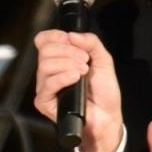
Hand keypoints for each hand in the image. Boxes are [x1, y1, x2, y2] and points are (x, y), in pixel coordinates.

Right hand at [33, 30, 122, 151]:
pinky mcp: (44, 102)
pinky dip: (63, 78)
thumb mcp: (103, 60)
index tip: (72, 41)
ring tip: (84, 72)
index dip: (56, 36)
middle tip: (85, 62)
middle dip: (68, 52)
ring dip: (68, 65)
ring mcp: (45, 87)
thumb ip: (91, 43)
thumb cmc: (103, 92)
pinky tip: (75, 79)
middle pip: (45, 50)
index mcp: (59, 59)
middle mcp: (49, 72)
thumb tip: (72, 35)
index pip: (43, 40)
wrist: (107, 116)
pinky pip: (48, 84)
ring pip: (45, 66)